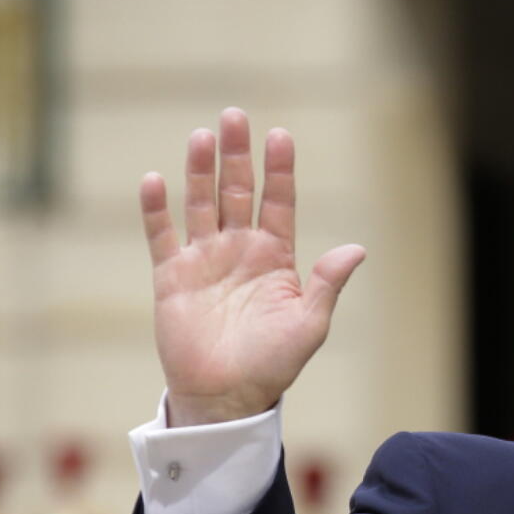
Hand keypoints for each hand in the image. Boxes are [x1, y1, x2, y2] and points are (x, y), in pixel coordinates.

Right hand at [140, 108, 365, 425]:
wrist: (227, 397)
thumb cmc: (273, 364)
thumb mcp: (309, 324)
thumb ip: (327, 284)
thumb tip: (357, 248)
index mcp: (275, 258)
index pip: (278, 203)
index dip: (279, 170)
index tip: (281, 136)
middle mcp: (239, 250)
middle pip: (237, 191)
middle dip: (237, 155)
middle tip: (234, 116)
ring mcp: (204, 260)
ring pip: (201, 203)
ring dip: (199, 170)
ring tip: (202, 136)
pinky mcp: (171, 277)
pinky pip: (162, 236)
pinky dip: (156, 209)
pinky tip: (155, 180)